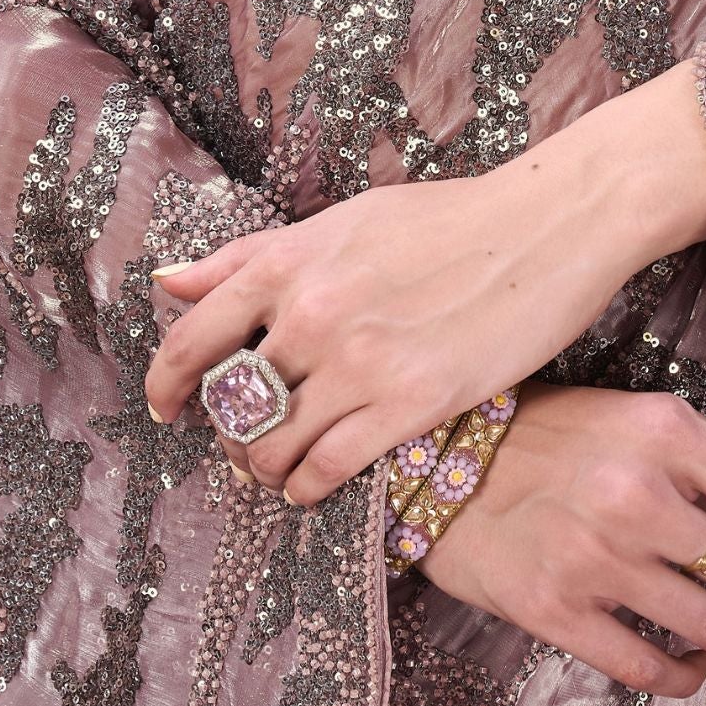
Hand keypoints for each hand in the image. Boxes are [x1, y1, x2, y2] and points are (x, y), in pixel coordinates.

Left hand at [143, 59, 705, 500]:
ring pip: (274, 445)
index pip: (195, 334)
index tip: (164, 406)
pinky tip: (314, 483)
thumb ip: (255, 255)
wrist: (541, 227)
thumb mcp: (343, 221)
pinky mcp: (410, 403)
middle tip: (241, 444)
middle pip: (233, 401)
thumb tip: (169, 279)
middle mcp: (313, 312)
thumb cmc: (446, 219)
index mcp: (291, 260)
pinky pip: (329, 467)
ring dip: (264, 468)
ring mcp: (360, 361)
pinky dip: (307, 486)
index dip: (166, 381)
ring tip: (279, 468)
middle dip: (227, 433)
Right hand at [417, 382, 705, 696]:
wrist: (438, 459)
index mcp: (666, 430)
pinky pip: (654, 667)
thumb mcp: (628, 417)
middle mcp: (639, 493)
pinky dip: (687, 674)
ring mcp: (599, 556)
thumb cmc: (544, 432)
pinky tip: (690, 661)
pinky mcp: (561, 611)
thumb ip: (697, 463)